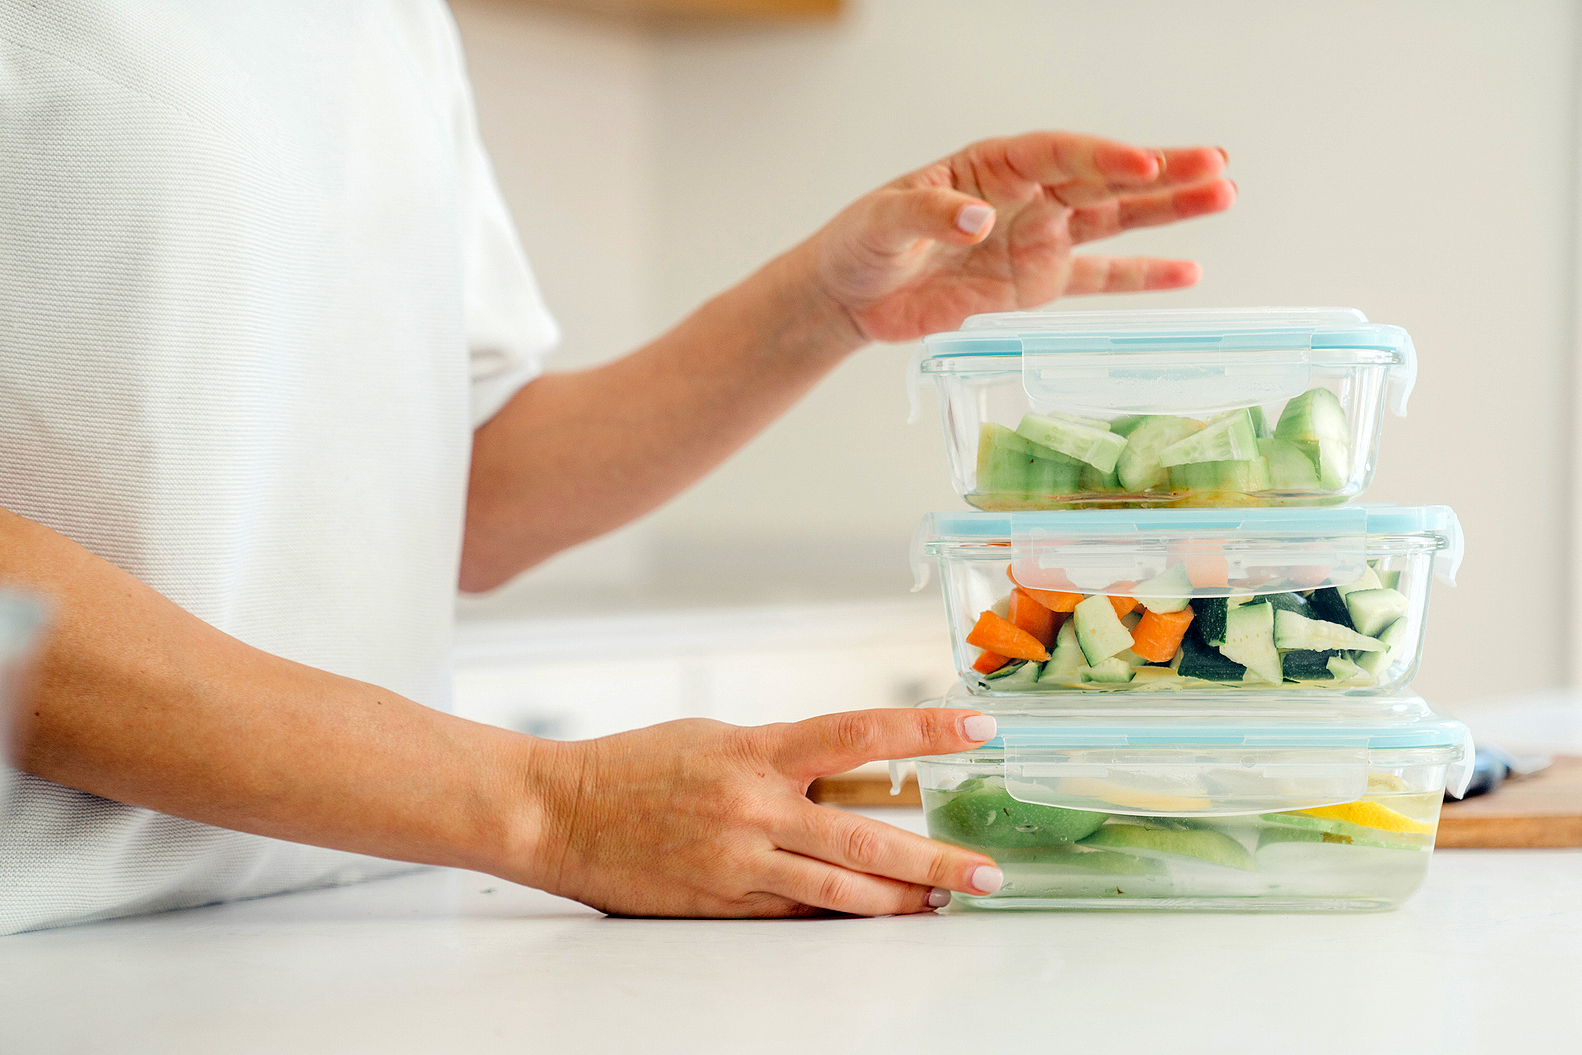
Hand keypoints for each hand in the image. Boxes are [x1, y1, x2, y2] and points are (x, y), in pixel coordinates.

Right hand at [515, 709, 1002, 917]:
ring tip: (945, 903)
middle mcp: (756, 808)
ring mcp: (741, 863)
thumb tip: (848, 775)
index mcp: (758, 752)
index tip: (976, 728)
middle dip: (935, 860)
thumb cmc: (637, 765)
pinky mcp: (723, 905)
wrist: (560, 813)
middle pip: (867, 839)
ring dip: (901, 901)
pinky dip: (841, 917)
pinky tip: (876, 916)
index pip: (860, 734)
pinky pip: (797, 916)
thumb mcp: (717, 737)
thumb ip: (783, 756)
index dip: (925, 730)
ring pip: (841, 893)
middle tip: (985, 872)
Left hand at [807, 131, 1235, 342]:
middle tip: (1217, 165)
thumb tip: (975, 219)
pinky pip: (1098, 278)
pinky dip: (1141, 277)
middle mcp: (1027, 196)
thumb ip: (929, 215)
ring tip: (1223, 195)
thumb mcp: (883, 221)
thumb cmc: (863, 242)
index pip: (1059, 154)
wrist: (852, 293)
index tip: (1142, 163)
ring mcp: (1038, 239)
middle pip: (1104, 179)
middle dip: (1161, 173)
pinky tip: (1186, 272)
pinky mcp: (1037, 284)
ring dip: (1168, 210)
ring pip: (1115, 220)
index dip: (1102, 157)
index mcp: (993, 166)